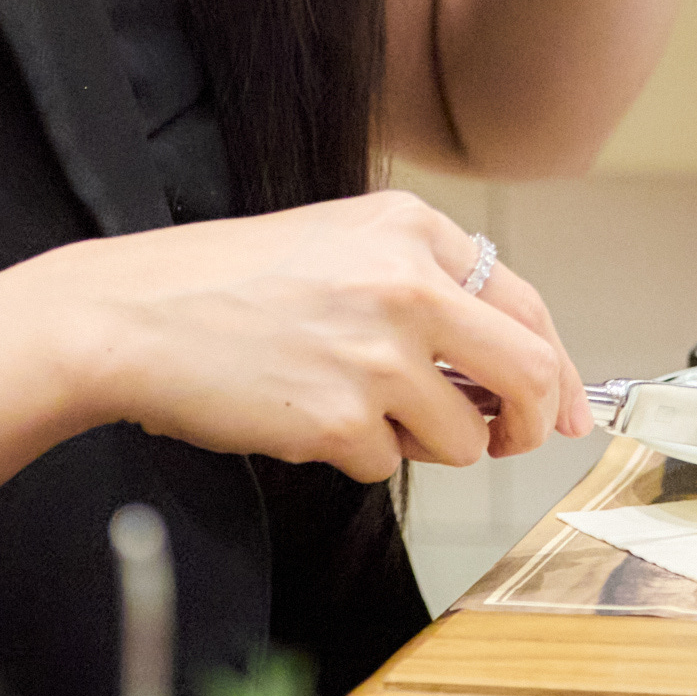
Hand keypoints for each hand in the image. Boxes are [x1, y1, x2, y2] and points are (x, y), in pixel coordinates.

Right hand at [35, 191, 584, 477]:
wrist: (128, 316)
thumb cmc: (222, 284)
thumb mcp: (338, 244)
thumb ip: (426, 287)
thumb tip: (514, 370)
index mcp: (410, 229)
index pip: (528, 304)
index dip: (560, 369)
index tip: (567, 410)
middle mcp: (407, 284)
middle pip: (531, 374)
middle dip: (530, 423)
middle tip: (506, 440)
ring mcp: (378, 353)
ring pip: (464, 437)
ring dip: (426, 444)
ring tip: (356, 409)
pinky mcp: (341, 417)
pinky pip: (387, 466)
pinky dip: (356, 457)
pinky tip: (303, 415)